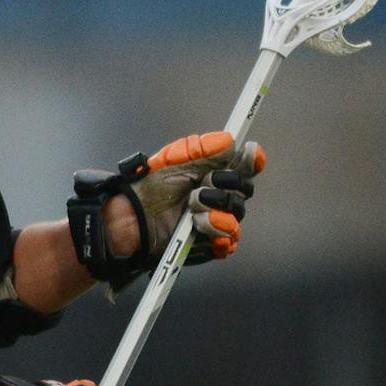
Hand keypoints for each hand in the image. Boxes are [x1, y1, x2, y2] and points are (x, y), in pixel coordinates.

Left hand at [130, 130, 264, 266]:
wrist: (133, 217)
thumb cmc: (152, 188)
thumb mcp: (173, 160)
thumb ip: (200, 149)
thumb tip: (228, 140)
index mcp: (217, 174)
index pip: (246, 166)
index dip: (251, 159)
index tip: (249, 152)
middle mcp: (221, 197)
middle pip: (244, 190)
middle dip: (226, 185)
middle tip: (202, 186)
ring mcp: (218, 222)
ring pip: (236, 216)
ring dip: (216, 211)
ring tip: (193, 209)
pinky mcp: (210, 244)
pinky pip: (228, 243)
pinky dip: (220, 235)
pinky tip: (205, 228)